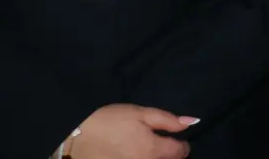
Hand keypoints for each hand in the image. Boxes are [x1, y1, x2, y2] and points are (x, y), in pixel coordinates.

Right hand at [69, 105, 196, 158]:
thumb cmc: (110, 120)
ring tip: (142, 148)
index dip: (181, 143)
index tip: (172, 137)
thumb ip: (167, 120)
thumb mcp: (140, 113)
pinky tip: (129, 154)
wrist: (76, 135)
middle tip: (156, 142)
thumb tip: (192, 122)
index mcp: (153, 149)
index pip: (181, 152)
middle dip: (168, 154)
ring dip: (154, 158)